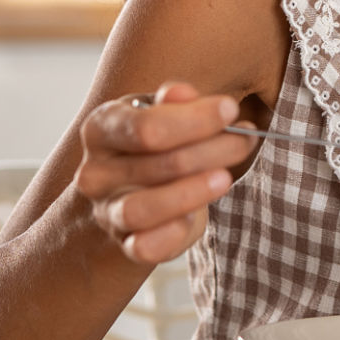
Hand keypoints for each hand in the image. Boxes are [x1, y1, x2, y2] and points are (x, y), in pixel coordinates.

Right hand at [76, 82, 252, 264]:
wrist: (121, 199)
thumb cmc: (149, 148)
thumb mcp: (158, 114)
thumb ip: (172, 102)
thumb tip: (182, 92)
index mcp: (101, 129)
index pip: (145, 126)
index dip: (194, 119)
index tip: (230, 110)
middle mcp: (95, 171)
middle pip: (157, 163)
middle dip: (210, 150)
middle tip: (243, 141)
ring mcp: (106, 211)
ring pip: (143, 208)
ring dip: (192, 192)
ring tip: (225, 178)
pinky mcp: (124, 244)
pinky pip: (145, 247)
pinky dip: (174, 234)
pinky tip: (197, 217)